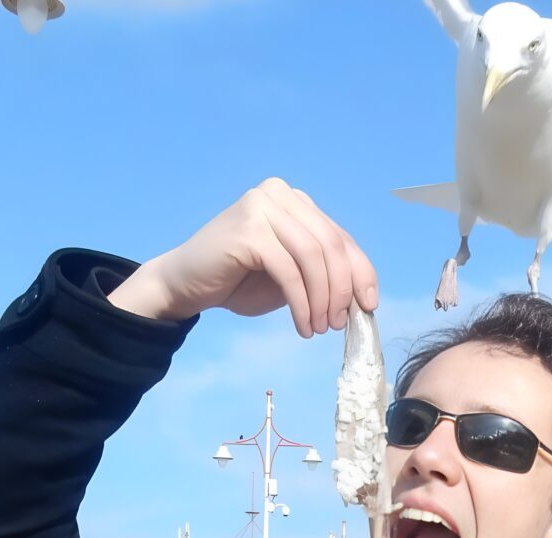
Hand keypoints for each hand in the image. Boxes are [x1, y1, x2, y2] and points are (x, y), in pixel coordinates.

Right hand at [108, 178, 378, 337]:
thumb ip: (321, 273)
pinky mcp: (249, 229)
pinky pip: (290, 271)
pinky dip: (302, 303)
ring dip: (322, 299)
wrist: (183, 285)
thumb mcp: (291, 275)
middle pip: (331, 245)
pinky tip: (302, 326)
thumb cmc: (237, 281)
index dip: (361, 272)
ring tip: (318, 328)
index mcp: (295, 201)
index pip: (340, 237)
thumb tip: (362, 295)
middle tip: (338, 324)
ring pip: (313, 258)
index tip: (369, 305)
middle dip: (341, 290)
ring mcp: (263, 207)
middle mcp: (280, 194)